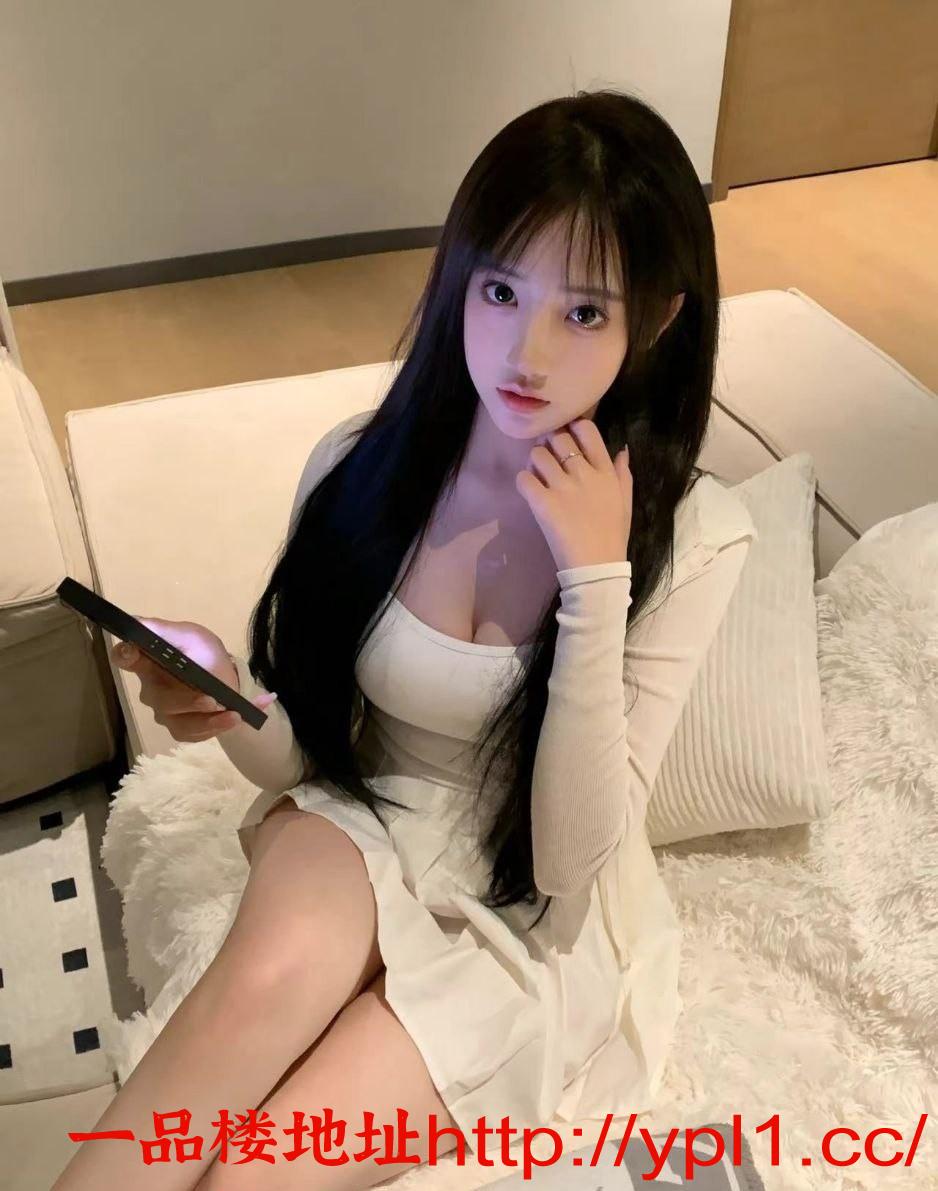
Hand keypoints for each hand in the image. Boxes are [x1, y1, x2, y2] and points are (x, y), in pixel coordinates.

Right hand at [110, 618, 276, 741]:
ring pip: (177, 720)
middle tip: (213, 700)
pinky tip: (233, 719)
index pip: (125, 657)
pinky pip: (192, 733)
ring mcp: (164, 712)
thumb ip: (167, 631)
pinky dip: (215, 727)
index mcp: (150, 661)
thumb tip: (137, 621)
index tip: (131, 652)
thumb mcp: (192, 637)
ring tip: (232, 714)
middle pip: (159, 698)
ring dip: (206, 719)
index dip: (124, 655)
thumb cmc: (204, 655)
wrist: (228, 681)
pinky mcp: (180, 729)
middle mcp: (151, 689)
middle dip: (186, 700)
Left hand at [515, 419, 632, 571]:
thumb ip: (623, 474)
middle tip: (547, 458)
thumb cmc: (613, 536)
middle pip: (558, 438)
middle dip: (549, 444)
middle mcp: (583, 473)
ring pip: (537, 454)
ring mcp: (562, 487)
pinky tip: (529, 491)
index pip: (587, 430)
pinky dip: (523, 481)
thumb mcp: (626, 502)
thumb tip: (621, 449)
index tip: (567, 437)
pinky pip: (523, 478)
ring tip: (537, 475)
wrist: (597, 567)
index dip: (572, 427)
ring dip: (534, 462)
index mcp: (605, 471)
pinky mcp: (542, 503)